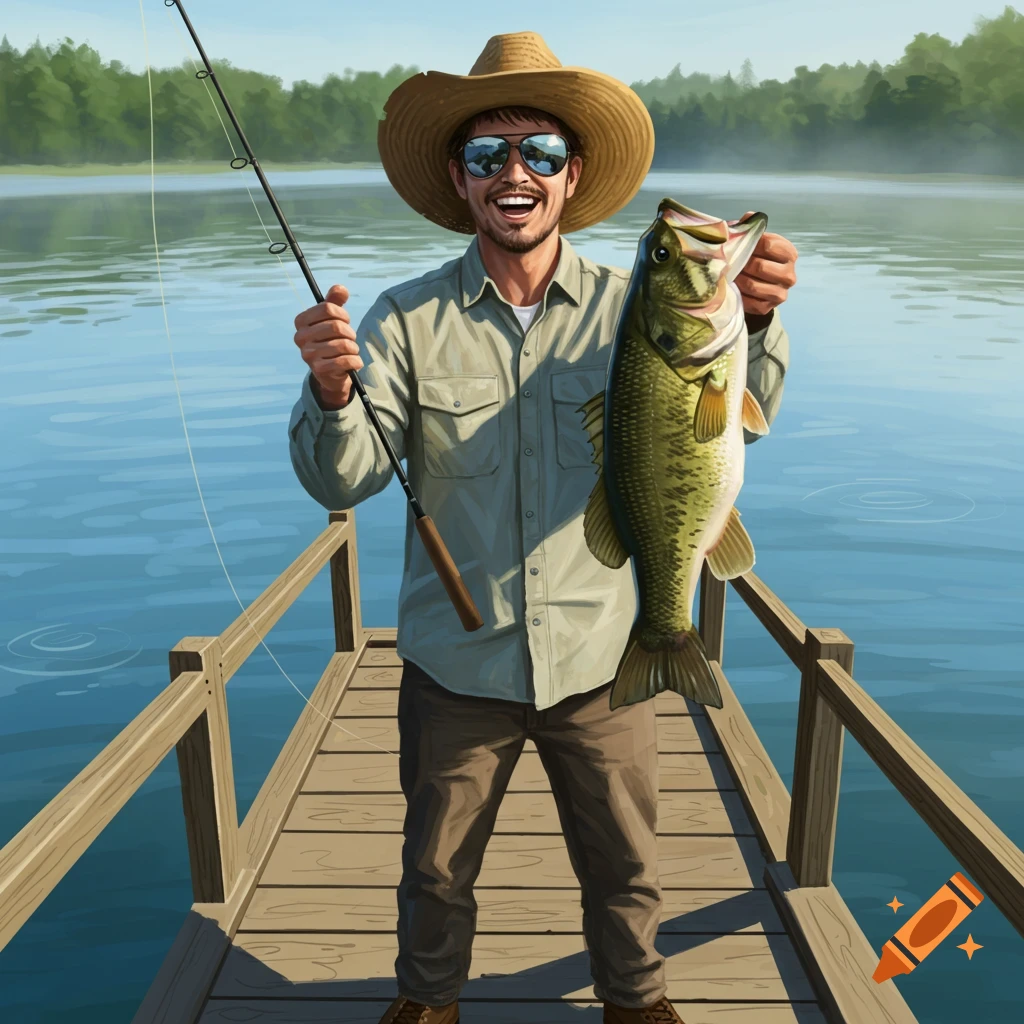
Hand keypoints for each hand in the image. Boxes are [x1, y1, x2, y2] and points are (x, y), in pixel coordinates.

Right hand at [293, 283, 362, 408]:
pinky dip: (355, 361)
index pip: (327, 308)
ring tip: (352, 350)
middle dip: (349, 332)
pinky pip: (344, 361)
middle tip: (350, 338)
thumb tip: (340, 289)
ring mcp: (308, 354)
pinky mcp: (319, 369)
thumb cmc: (331, 339)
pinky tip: (354, 362)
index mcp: (301, 321)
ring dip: (353, 347)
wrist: (331, 371)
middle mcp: (300, 337)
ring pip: (342, 344)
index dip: (342, 313)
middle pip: (336, 326)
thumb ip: (335, 301)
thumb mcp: (333, 318)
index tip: (345, 320)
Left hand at [734, 211, 797, 316]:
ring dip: (738, 280)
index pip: (769, 245)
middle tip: (729, 262)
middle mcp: (790, 274)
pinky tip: (734, 288)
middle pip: (760, 267)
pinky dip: (738, 295)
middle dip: (742, 264)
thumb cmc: (755, 257)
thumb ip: (750, 227)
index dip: (750, 244)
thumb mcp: (754, 241)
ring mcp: (781, 293)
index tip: (739, 245)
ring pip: (753, 286)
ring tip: (730, 275)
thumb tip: (748, 216)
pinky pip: (750, 302)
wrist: (756, 284)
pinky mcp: (768, 308)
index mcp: (789, 253)